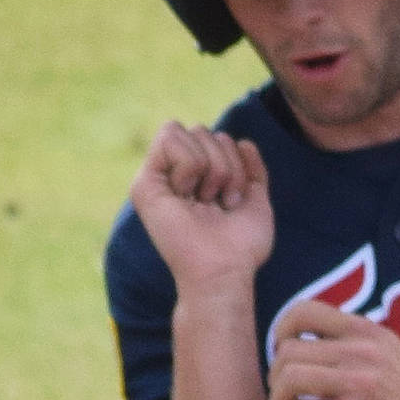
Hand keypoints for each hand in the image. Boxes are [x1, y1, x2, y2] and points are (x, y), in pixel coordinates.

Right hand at [131, 122, 273, 293]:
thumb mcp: (256, 202)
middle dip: (226, 165)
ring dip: (214, 168)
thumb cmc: (241, 247)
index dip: (234, 160)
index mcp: (199, 179)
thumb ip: (252, 171)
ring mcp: (159, 178)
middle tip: (219, 203)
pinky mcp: (144, 183)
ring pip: (192, 130)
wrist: (224, 270)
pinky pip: (169, 136)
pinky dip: (191, 164)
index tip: (232, 200)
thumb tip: (244, 142)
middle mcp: (176, 176)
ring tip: (207, 203)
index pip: (217, 137)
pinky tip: (187, 195)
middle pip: (205, 130)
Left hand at [267, 299, 399, 399]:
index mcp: (366, 332)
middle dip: (276, 378)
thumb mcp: (388, 355)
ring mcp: (358, 384)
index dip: (281, 331)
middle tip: (287, 399)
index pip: (305, 310)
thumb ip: (353, 343)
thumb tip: (300, 341)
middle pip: (288, 350)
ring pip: (289, 379)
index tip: (284, 356)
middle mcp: (362, 352)